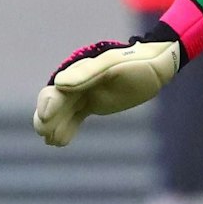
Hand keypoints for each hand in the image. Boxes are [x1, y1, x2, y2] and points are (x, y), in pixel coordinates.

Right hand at [33, 33, 182, 147]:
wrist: (157, 64)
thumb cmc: (137, 61)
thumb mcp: (114, 65)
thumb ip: (88, 74)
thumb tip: (59, 83)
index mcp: (79, 71)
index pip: (57, 90)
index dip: (48, 104)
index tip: (46, 117)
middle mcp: (77, 82)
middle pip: (55, 103)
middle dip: (47, 119)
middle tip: (45, 134)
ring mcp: (84, 93)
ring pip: (63, 112)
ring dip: (55, 126)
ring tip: (52, 142)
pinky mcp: (93, 104)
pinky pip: (75, 117)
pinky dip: (67, 128)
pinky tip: (60, 142)